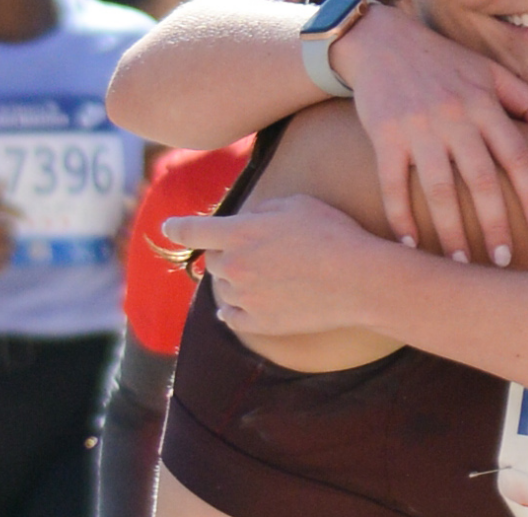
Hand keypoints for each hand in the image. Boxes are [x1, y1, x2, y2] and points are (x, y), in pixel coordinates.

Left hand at [162, 194, 386, 335]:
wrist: (358, 280)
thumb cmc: (332, 234)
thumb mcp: (297, 204)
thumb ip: (262, 210)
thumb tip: (249, 219)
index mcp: (239, 233)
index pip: (192, 231)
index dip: (176, 227)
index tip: (168, 227)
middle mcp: (234, 267)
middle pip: (213, 260)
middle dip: (226, 253)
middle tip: (255, 251)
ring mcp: (245, 298)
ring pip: (224, 288)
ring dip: (236, 280)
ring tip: (264, 276)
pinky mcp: (259, 323)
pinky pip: (232, 317)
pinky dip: (233, 311)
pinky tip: (235, 309)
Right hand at [335, 5, 527, 264]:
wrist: (381, 40)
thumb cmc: (443, 60)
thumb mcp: (491, 71)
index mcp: (485, 103)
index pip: (518, 156)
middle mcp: (454, 116)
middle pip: (481, 180)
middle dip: (495, 225)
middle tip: (503, 261)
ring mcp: (418, 128)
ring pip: (439, 189)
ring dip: (451, 231)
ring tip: (461, 265)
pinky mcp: (384, 135)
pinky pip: (393, 184)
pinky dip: (401, 217)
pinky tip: (410, 245)